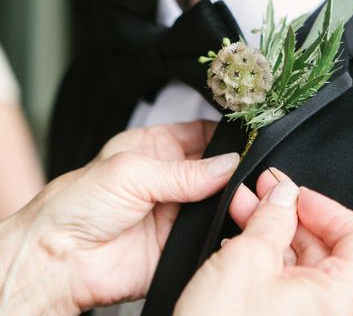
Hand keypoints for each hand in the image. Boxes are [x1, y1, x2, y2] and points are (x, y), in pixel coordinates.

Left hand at [0, 121, 236, 315]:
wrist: (60, 259)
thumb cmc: (78, 203)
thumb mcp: (132, 171)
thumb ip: (182, 171)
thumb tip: (226, 164)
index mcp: (156, 147)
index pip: (201, 133)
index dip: (225, 135)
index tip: (250, 137)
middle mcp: (170, 177)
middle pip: (216, 167)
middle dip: (234, 168)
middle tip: (254, 169)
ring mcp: (176, 211)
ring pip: (218, 201)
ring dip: (232, 200)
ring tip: (244, 196)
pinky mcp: (179, 244)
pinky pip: (210, 235)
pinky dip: (224, 230)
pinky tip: (232, 222)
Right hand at [175, 171, 352, 315]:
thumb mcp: (246, 259)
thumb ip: (272, 217)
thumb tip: (284, 194)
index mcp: (338, 299)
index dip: (331, 208)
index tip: (297, 197)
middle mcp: (333, 314)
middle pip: (332, 247)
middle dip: (292, 213)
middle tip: (264, 191)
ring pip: (305, 264)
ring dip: (275, 230)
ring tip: (244, 208)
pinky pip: (288, 284)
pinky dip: (267, 257)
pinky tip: (240, 242)